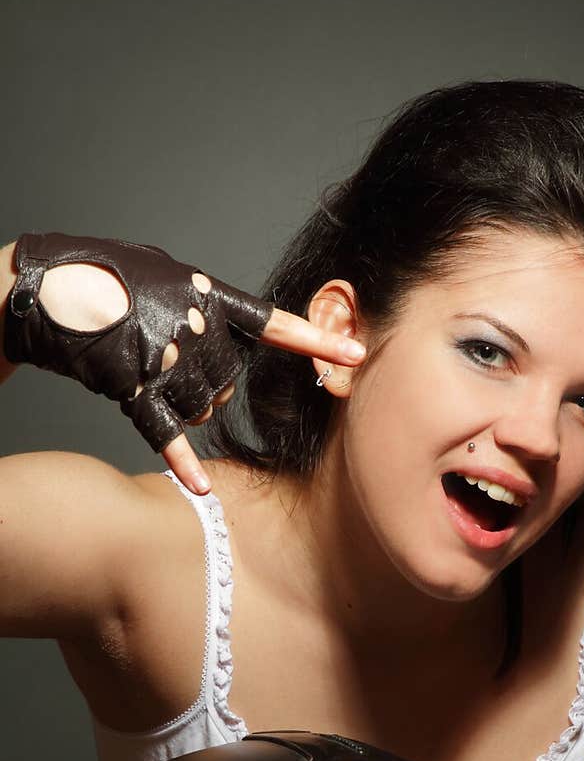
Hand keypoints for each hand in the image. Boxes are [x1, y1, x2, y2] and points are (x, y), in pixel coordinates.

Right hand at [3, 233, 365, 493]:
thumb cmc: (106, 273)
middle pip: (229, 380)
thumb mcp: (165, 272)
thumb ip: (203, 302)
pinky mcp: (133, 386)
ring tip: (150, 375)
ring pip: (203, 406)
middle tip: (172, 364)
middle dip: (208, 383)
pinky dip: (182, 461)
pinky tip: (199, 488)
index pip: (272, 323)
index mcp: (206, 292)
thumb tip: (228, 333)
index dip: (317, 342)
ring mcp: (165, 358)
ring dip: (186, 406)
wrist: (48, 285)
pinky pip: (166, 433)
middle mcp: (192, 325)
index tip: (357, 356)